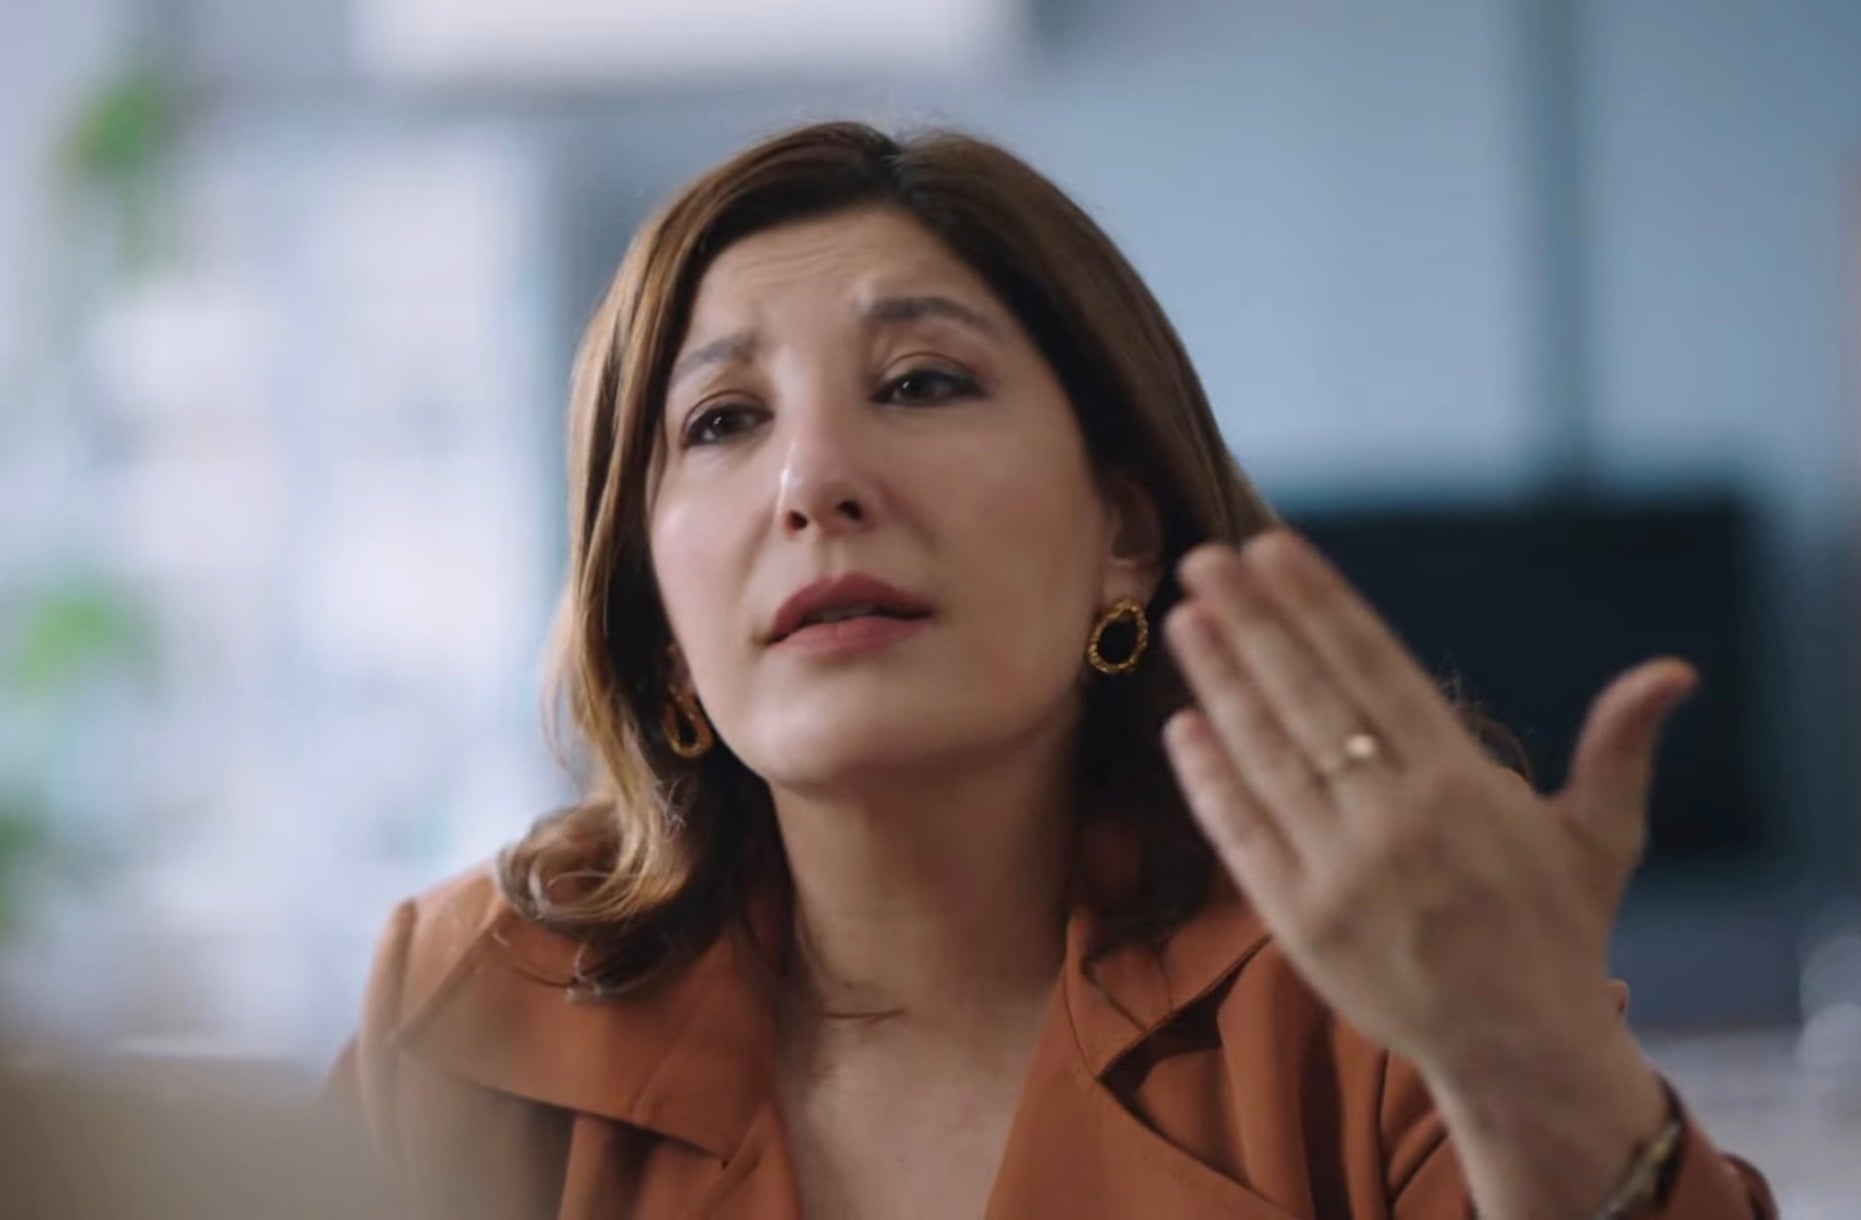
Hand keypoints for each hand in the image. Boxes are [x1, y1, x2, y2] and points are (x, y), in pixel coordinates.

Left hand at [1158, 529, 1697, 1076]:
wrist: (1517, 1049)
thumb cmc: (1554, 932)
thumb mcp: (1600, 838)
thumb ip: (1619, 747)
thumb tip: (1672, 670)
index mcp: (1462, 784)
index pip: (1373, 668)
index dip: (1319, 604)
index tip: (1272, 548)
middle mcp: (1397, 819)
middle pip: (1308, 696)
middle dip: (1253, 621)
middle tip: (1205, 559)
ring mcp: (1341, 871)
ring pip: (1266, 754)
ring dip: (1219, 681)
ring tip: (1185, 618)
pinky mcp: (1299, 922)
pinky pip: (1242, 834)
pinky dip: (1209, 778)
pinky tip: (1182, 724)